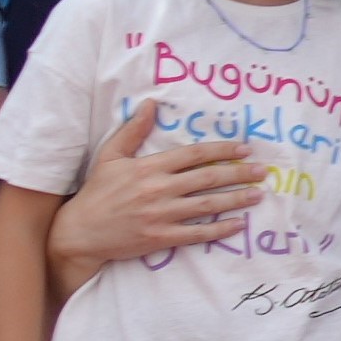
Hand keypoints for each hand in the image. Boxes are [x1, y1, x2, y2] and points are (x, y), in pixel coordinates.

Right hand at [52, 98, 264, 281]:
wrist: (79, 232)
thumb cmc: (97, 192)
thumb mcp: (110, 157)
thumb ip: (133, 130)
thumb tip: (150, 103)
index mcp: (149, 168)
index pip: (194, 155)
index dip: (222, 150)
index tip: (245, 149)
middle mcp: (158, 190)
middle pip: (208, 178)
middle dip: (239, 173)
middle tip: (262, 171)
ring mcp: (161, 215)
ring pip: (207, 205)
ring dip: (236, 199)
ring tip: (258, 195)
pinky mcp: (160, 238)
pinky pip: (197, 233)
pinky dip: (219, 229)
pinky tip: (238, 224)